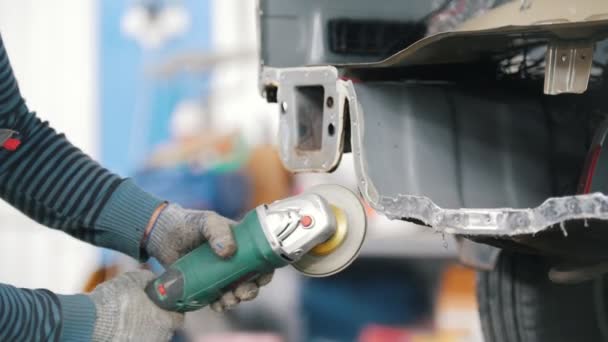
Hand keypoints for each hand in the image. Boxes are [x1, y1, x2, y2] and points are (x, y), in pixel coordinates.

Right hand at [89, 270, 182, 341]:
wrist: (88, 320)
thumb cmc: (114, 300)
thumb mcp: (134, 279)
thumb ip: (149, 278)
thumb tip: (153, 278)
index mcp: (164, 322)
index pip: (179, 318)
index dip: (174, 308)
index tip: (167, 302)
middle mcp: (157, 338)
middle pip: (165, 328)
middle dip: (158, 318)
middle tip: (147, 307)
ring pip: (150, 336)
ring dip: (145, 327)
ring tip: (132, 316)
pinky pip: (135, 340)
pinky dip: (132, 334)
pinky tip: (121, 325)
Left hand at [144, 203, 273, 311]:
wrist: (164, 234)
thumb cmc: (191, 223)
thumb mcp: (207, 221)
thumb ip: (217, 231)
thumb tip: (228, 252)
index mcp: (243, 245)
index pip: (262, 261)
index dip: (266, 272)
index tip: (260, 279)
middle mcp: (236, 263)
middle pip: (252, 282)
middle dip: (250, 291)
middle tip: (241, 293)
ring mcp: (221, 276)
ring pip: (236, 293)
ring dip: (235, 300)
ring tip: (227, 300)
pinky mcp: (206, 286)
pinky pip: (217, 299)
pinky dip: (220, 305)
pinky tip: (216, 305)